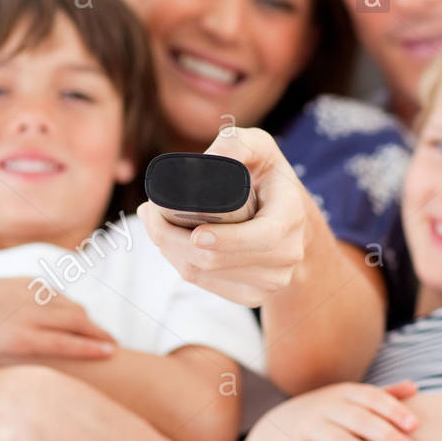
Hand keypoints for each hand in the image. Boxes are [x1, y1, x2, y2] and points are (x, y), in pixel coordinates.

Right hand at [0, 278, 116, 365]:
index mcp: (21, 284)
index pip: (60, 297)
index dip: (74, 314)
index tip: (83, 324)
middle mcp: (32, 295)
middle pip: (76, 309)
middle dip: (92, 325)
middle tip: (106, 338)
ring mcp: (30, 316)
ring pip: (79, 324)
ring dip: (99, 335)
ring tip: (112, 348)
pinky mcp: (25, 338)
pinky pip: (68, 342)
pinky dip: (91, 347)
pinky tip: (109, 352)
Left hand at [137, 127, 310, 306]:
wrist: (292, 221)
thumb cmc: (268, 178)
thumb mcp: (259, 149)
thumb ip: (237, 144)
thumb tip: (212, 160)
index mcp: (291, 218)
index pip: (262, 237)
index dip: (226, 240)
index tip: (195, 233)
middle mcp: (286, 255)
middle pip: (217, 259)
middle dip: (172, 238)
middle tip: (149, 211)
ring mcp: (270, 281)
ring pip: (203, 273)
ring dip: (170, 250)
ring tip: (154, 221)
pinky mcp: (252, 296)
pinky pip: (204, 283)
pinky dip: (180, 262)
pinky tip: (169, 243)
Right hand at [254, 379, 419, 440]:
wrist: (276, 427)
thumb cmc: (327, 416)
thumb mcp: (350, 400)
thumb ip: (381, 396)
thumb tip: (415, 387)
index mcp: (344, 393)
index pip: (371, 397)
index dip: (393, 410)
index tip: (415, 425)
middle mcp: (326, 406)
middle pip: (359, 419)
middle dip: (386, 435)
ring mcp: (308, 426)